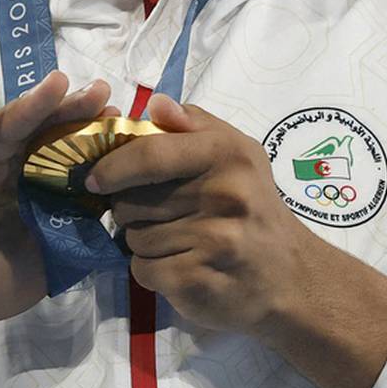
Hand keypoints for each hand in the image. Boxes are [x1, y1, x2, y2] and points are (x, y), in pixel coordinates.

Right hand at [0, 71, 110, 360]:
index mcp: (27, 186)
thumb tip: (122, 211)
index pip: (61, 150)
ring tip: (58, 82)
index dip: (88, 133)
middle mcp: (1, 170)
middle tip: (101, 89)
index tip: (119, 116)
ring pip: (4, 129)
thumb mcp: (46, 258)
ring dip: (30, 104)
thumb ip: (76, 232)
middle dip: (69, 109)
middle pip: (37, 131)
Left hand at [84, 93, 319, 335]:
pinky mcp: (198, 282)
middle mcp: (223, 196)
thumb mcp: (238, 152)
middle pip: (131, 201)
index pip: (149, 154)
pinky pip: (143, 271)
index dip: (112, 166)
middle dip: (131, 208)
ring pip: (134, 239)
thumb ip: (193, 124)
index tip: (94, 178)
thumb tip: (154, 104)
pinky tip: (180, 264)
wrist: (292, 277)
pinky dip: (152, 271)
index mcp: (227, 155)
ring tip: (177, 240)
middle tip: (157, 213)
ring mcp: (211, 243)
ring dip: (143, 241)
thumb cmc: (256, 206)